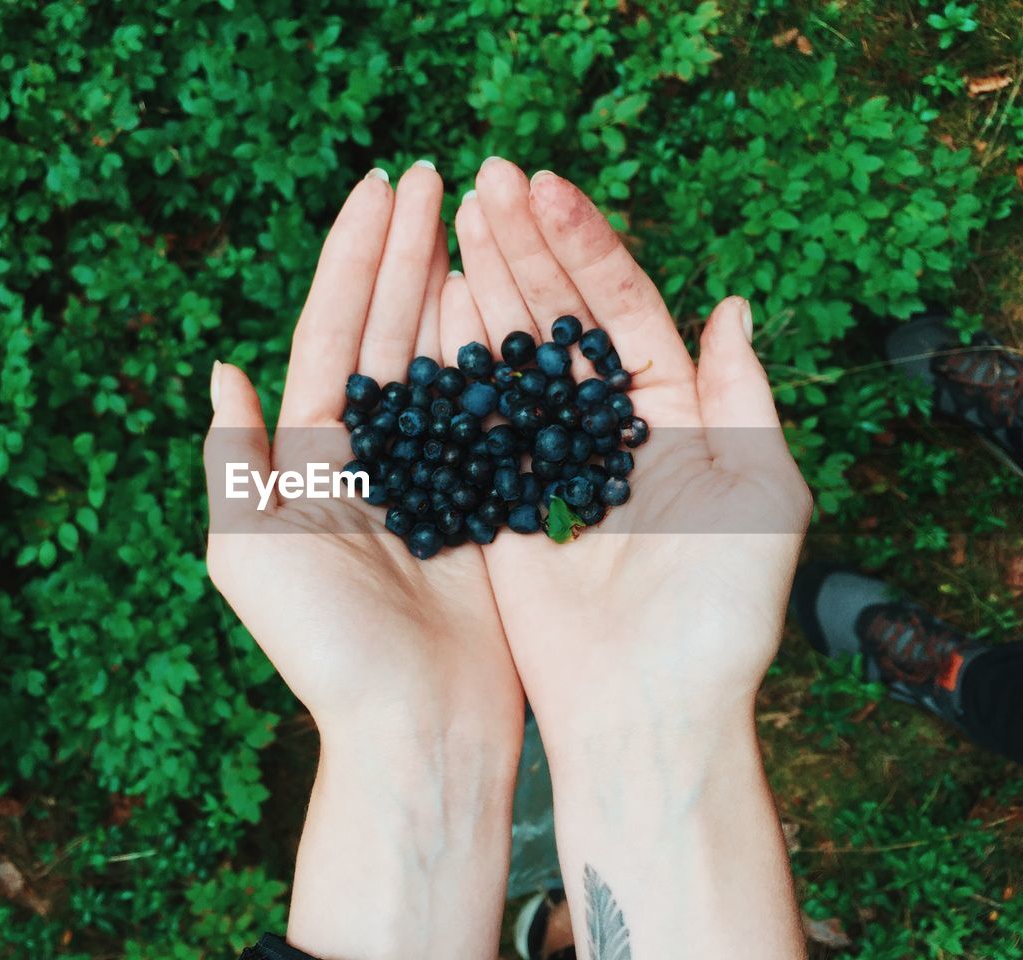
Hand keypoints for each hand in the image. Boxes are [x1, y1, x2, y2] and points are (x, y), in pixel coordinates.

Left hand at [204, 164, 521, 958]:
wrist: (415, 726)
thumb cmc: (325, 646)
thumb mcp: (251, 551)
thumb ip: (235, 458)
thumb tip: (218, 367)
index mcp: (309, 454)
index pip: (331, 332)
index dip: (353, 258)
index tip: (380, 186)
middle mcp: (366, 453)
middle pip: (387, 330)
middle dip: (406, 251)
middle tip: (435, 174)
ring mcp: (427, 472)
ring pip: (441, 359)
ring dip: (453, 285)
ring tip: (475, 215)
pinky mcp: (480, 497)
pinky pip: (489, 411)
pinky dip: (497, 352)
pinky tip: (512, 298)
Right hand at [450, 158, 810, 958]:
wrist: (645, 708)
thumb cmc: (717, 610)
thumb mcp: (763, 494)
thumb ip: (744, 397)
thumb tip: (734, 304)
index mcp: (677, 415)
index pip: (624, 309)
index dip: (587, 246)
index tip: (543, 188)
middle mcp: (610, 429)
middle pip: (563, 318)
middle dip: (527, 246)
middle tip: (484, 178)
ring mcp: (551, 460)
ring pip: (514, 355)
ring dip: (489, 285)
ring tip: (455, 217)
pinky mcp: (503, 499)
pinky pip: (478, 417)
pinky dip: (458, 362)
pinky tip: (437, 303)